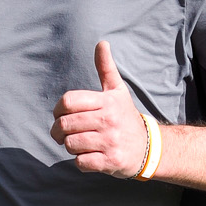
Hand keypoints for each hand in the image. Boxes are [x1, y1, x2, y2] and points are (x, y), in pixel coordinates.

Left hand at [51, 40, 149, 176]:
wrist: (148, 148)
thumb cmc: (125, 117)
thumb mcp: (117, 91)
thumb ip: (106, 68)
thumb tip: (101, 43)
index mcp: (107, 101)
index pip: (68, 101)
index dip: (57, 109)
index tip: (60, 115)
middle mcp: (109, 120)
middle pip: (65, 124)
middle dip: (58, 131)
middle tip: (61, 134)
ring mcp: (110, 142)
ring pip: (71, 144)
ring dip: (70, 146)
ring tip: (79, 144)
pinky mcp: (111, 162)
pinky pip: (80, 162)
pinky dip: (80, 161)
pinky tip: (90, 156)